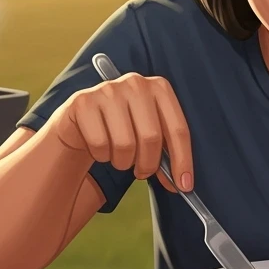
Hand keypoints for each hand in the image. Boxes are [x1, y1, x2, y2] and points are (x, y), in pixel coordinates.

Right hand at [50, 73, 193, 191]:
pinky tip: (100, 147)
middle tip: (142, 172)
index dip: (182, 160)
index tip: (184, 185)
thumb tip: (182, 182)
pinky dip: (101, 155)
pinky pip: (100, 143)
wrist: (83, 120)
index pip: (178, 129)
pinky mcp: (83, 102)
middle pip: (151, 138)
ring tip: (119, 156)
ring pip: (125, 144)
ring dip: (123, 162)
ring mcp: (108, 90)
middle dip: (148, 164)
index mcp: (159, 88)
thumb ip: (167, 153)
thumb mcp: (149, 134)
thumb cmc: (123, 129)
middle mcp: (136, 83)